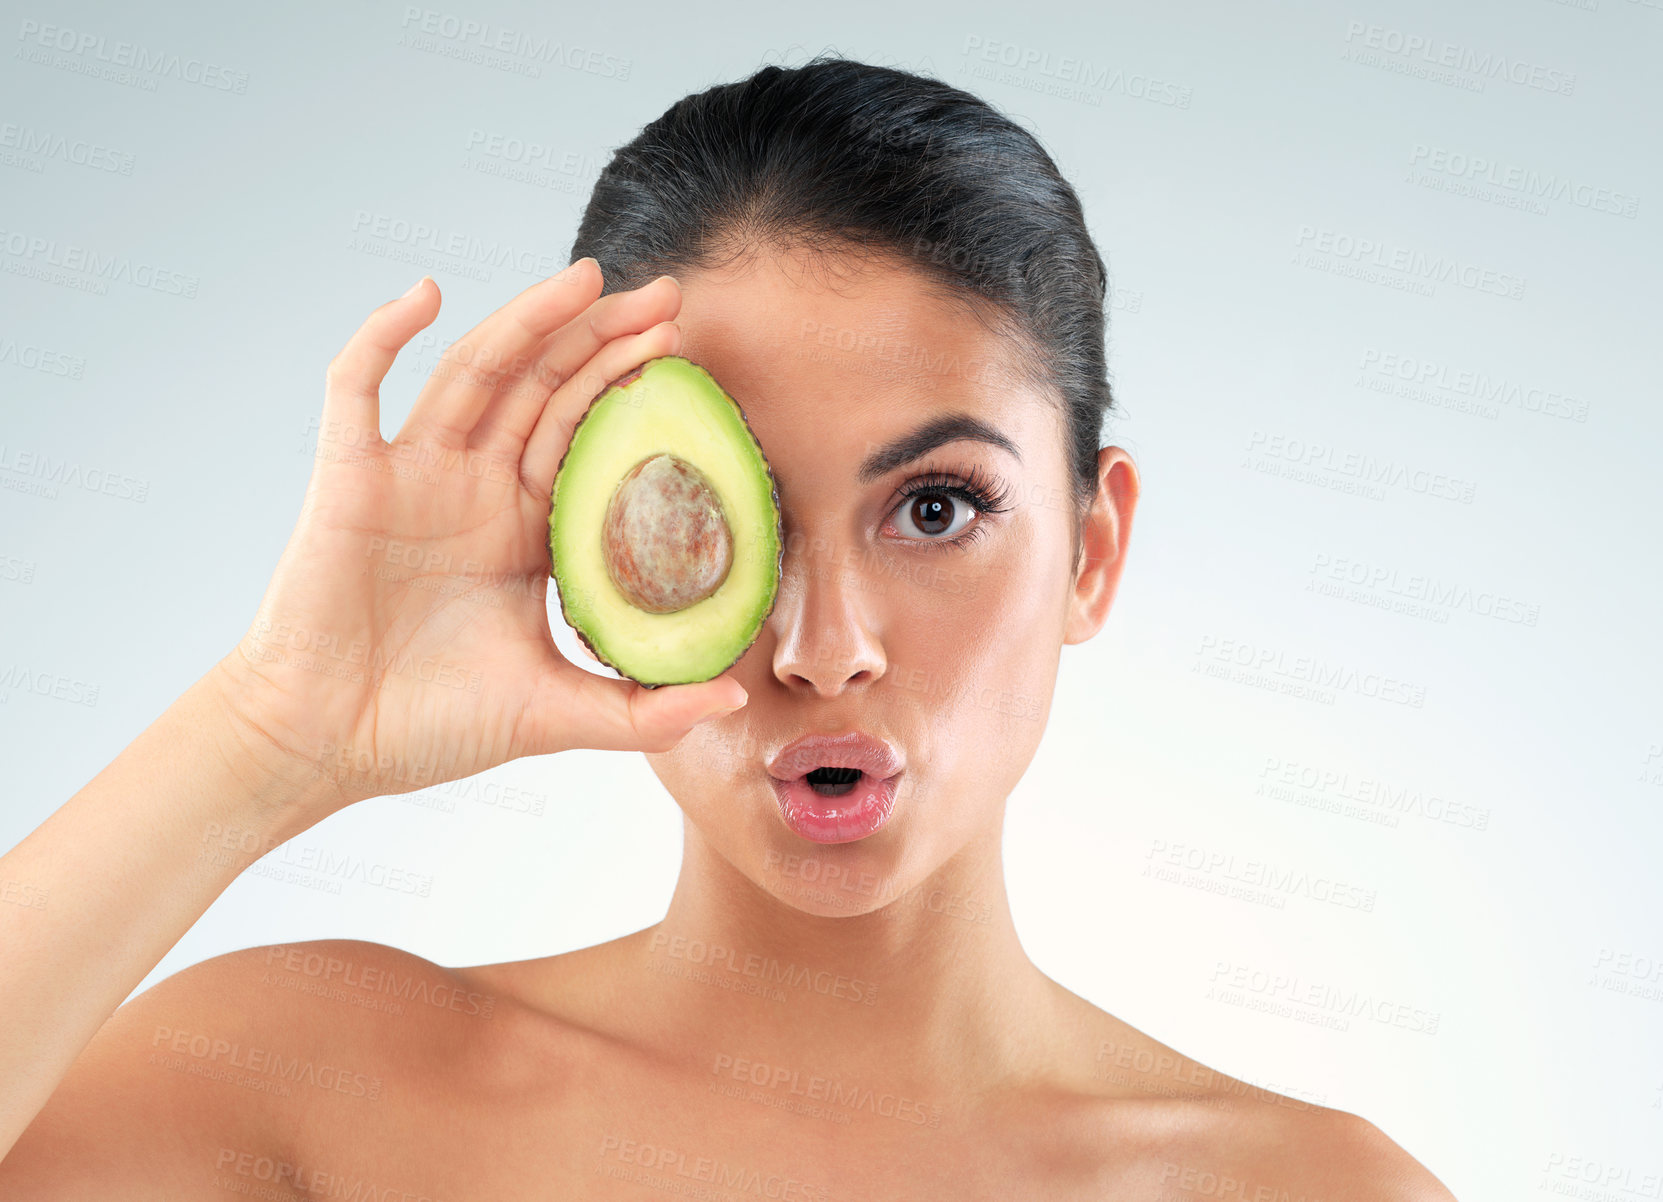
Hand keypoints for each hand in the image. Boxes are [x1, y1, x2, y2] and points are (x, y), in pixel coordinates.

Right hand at [212, 262, 747, 817]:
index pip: (585, 433)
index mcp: (522, 527)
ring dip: (526, 321)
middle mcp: (473, 487)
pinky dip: (382, 336)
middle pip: (544, 387)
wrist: (322, 747)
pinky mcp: (349, 479)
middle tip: (668, 295)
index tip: (685, 348)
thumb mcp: (554, 714)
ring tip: (586, 278)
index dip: (629, 385)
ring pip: (475, 372)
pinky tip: (426, 293)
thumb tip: (733, 695)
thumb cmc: (428, 727)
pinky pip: (357, 387)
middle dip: (602, 337)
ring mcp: (411, 475)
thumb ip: (642, 709)